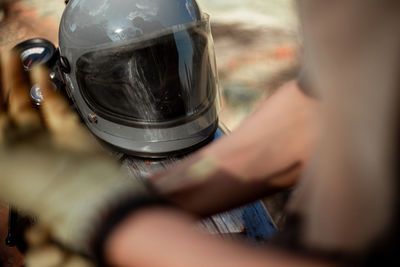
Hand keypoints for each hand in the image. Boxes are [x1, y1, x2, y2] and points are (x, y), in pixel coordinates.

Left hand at [0, 50, 153, 260]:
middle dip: (1, 81)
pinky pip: (53, 102)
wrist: (83, 191)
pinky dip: (45, 85)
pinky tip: (39, 69)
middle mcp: (20, 142)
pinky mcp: (68, 127)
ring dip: (19, 78)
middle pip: (5, 105)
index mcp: (1, 152)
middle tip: (1, 56)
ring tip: (14, 55)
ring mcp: (44, 134)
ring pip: (28, 100)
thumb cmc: (34, 183)